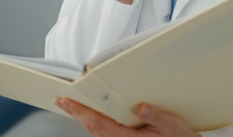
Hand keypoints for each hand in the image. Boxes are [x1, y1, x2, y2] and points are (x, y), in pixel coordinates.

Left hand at [55, 98, 199, 136]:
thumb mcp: (172, 125)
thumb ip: (156, 116)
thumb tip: (140, 107)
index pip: (99, 124)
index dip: (81, 112)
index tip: (68, 102)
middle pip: (92, 128)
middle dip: (75, 113)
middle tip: (60, 100)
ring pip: (96, 131)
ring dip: (81, 118)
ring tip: (69, 105)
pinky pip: (103, 132)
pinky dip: (92, 122)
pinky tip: (88, 115)